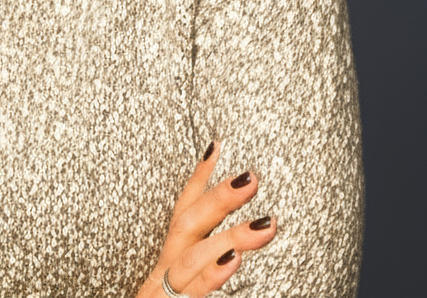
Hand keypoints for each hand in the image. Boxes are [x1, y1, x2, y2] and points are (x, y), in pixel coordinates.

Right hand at [135, 139, 276, 297]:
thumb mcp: (182, 292)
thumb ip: (198, 274)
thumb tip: (233, 251)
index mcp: (166, 270)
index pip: (182, 215)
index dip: (198, 179)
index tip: (217, 144)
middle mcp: (160, 280)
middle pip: (186, 229)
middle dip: (218, 199)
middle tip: (253, 176)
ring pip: (191, 261)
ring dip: (229, 236)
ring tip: (265, 221)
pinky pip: (190, 295)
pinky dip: (210, 277)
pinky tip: (231, 261)